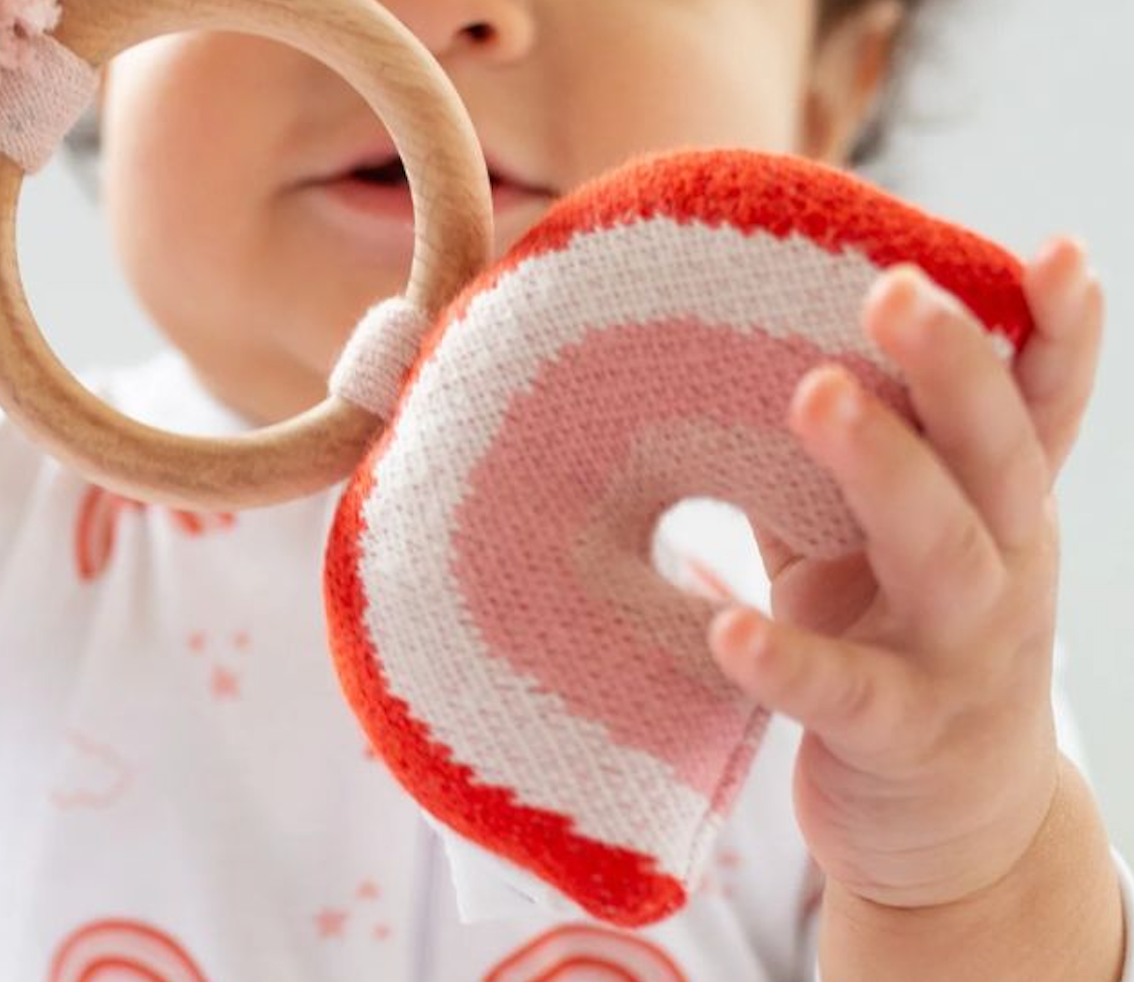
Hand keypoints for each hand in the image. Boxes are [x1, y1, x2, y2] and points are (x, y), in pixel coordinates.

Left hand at [704, 237, 1105, 908]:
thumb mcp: (897, 542)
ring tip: (815, 393)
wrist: (954, 830)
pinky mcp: (901, 735)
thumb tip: (760, 339)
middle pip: (995, 457)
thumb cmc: (900, 646)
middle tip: (893, 287)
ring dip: (883, 468)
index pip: (1043, 410)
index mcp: (1001, 511)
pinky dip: (788, 658)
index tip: (1057, 253)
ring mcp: (962, 656)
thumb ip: (863, 458)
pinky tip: (729, 626)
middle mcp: (1005, 571)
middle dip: (953, 366)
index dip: (1060, 333)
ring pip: (940, 553)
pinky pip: (844, 691)